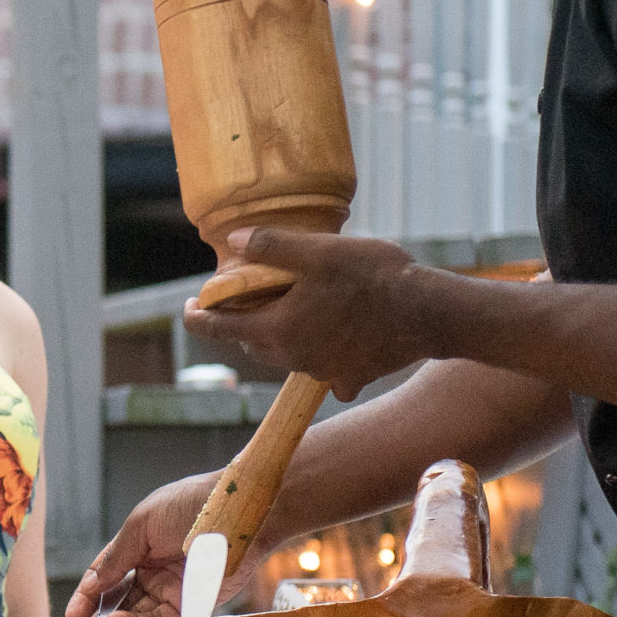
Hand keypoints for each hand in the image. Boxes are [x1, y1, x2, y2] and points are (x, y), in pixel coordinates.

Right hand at [63, 472, 277, 616]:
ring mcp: (171, 589)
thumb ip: (116, 555)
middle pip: (119, 602)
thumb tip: (92, 582)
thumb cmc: (192, 504)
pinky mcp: (192, 604)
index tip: (73, 614)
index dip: (87, 596)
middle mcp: (152, 571)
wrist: (238, 513)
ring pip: (136, 615)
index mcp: (137, 548)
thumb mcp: (142, 522)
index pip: (105, 577)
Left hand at [183, 227, 433, 400]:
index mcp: (280, 329)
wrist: (430, 314)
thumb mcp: (319, 251)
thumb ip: (272, 246)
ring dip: (280, 336)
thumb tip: (234, 241)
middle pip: (254, 343)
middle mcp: (297, 357)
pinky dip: (323, 355)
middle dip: (241, 324)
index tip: (186, 310)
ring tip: (287, 311)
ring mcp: (326, 371)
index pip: (221, 328)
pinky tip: (335, 341)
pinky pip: (328, 369)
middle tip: (241, 301)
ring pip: (287, 355)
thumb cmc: (373, 277)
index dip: (197, 318)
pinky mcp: (354, 375)